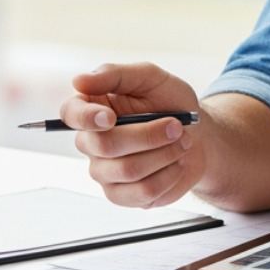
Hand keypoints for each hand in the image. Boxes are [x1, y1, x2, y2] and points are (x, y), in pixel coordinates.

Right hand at [60, 63, 203, 207]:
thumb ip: (115, 75)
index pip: (70, 114)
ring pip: (128, 170)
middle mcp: (92, 142)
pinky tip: (176, 163)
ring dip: (165, 154)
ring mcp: (105, 172)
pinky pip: (143, 192)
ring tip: (182, 142)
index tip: (111, 117)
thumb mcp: (150, 77)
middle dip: (149, 135)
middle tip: (177, 126)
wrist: (198, 135)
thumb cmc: (170, 102)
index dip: (86, 117)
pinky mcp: (123, 195)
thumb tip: (79, 81)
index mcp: (93, 108)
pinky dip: (169, 175)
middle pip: (105, 146)